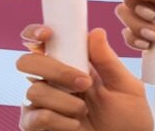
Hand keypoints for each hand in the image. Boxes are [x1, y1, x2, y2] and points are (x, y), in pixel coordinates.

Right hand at [18, 26, 152, 130]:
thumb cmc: (128, 120)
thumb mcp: (127, 88)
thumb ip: (108, 61)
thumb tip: (96, 32)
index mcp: (67, 64)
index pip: (39, 42)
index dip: (34, 33)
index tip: (47, 34)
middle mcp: (49, 81)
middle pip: (27, 62)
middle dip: (55, 70)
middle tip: (83, 83)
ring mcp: (40, 103)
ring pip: (35, 91)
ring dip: (65, 102)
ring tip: (84, 112)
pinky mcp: (35, 125)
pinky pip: (36, 117)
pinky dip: (59, 121)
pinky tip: (74, 126)